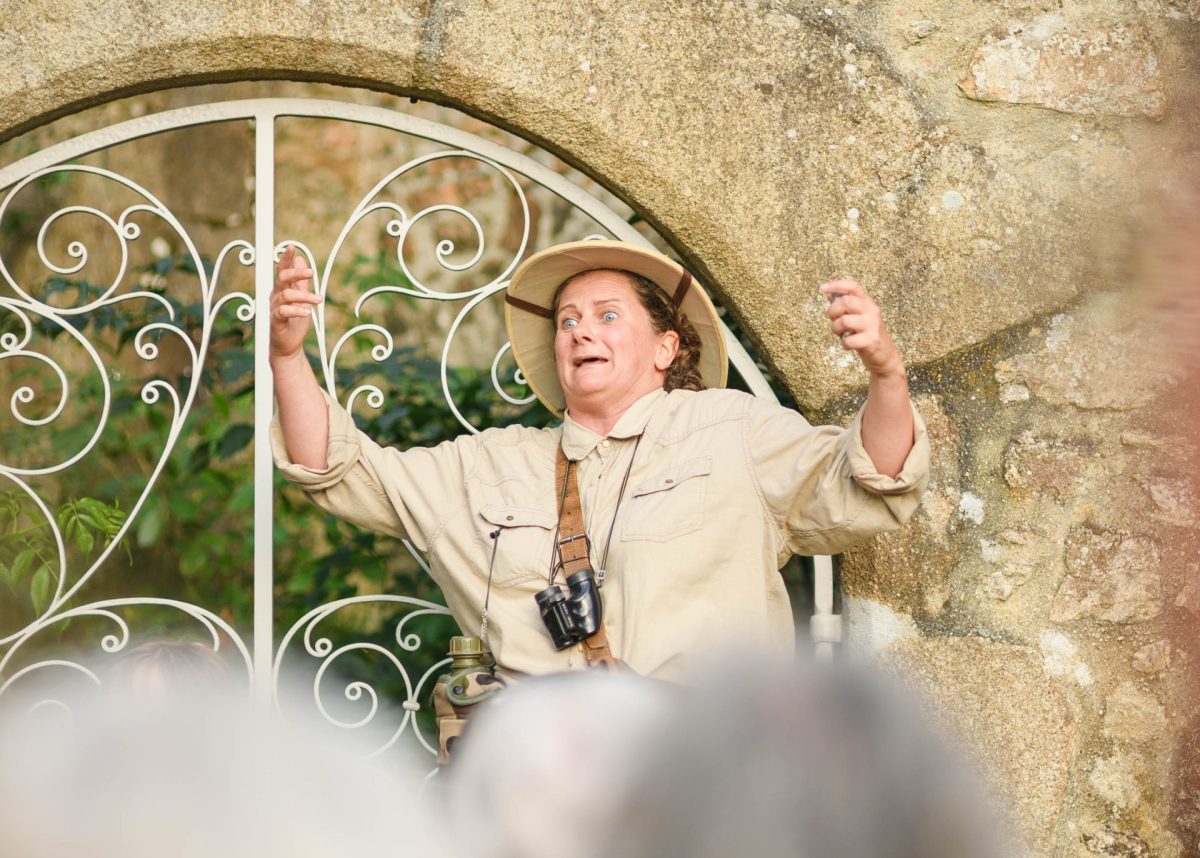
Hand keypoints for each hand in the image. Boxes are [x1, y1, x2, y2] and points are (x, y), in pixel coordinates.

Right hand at [270, 246, 321, 361]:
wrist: (288, 345)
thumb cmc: (294, 321)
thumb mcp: (302, 299)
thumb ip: (301, 282)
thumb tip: (301, 260)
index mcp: (281, 289)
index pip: (281, 270)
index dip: (285, 258)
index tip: (291, 247)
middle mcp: (276, 296)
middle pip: (282, 278)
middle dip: (296, 273)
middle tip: (311, 272)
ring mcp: (274, 308)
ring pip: (286, 295)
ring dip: (304, 296)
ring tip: (319, 300)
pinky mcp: (276, 321)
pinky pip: (283, 311)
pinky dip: (296, 310)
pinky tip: (307, 312)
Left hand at [820, 279, 903, 377]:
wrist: (885, 356)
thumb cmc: (867, 334)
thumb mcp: (857, 316)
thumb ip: (845, 305)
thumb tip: (829, 293)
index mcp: (867, 302)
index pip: (853, 286)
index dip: (837, 285)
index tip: (822, 288)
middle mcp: (872, 310)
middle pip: (846, 301)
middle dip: (833, 311)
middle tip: (834, 321)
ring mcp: (872, 325)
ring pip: (845, 320)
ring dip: (836, 329)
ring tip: (841, 334)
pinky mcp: (872, 340)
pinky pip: (849, 340)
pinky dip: (844, 344)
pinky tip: (849, 345)